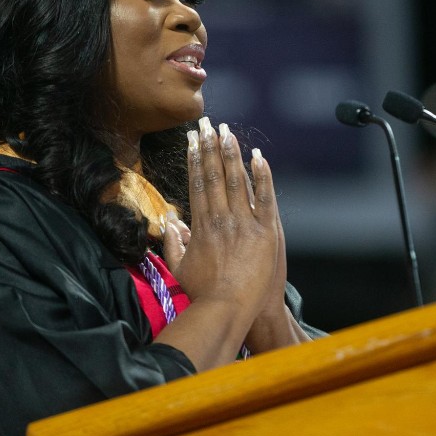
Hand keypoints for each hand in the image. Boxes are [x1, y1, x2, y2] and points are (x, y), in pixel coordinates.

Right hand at [171, 117, 280, 317]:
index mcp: (201, 225)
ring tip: (228, 131)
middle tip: (207, 124)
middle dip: (210, 147)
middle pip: (214, 176)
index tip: (192, 140)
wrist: (229, 310)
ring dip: (231, 154)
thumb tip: (169, 222)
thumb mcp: (179, 268)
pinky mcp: (266, 231)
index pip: (197, 184)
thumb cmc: (203, 294)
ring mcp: (244, 224)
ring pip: (237, 180)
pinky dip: (261, 175)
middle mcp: (221, 218)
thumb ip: (173, 243)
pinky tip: (258, 156)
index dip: (195, 159)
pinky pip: (264, 197)